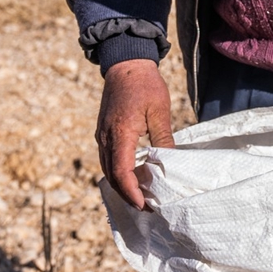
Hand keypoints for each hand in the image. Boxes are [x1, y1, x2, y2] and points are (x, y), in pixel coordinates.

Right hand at [96, 59, 173, 209]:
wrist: (125, 64)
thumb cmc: (145, 85)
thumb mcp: (160, 111)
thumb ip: (163, 139)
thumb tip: (170, 164)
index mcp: (120, 133)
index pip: (121, 171)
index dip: (131, 191)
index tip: (143, 204)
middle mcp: (106, 137)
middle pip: (112, 175)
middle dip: (127, 194)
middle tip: (146, 206)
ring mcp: (102, 135)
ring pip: (107, 169)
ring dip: (122, 185)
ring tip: (141, 196)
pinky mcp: (103, 132)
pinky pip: (107, 159)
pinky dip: (118, 173)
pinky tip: (132, 177)